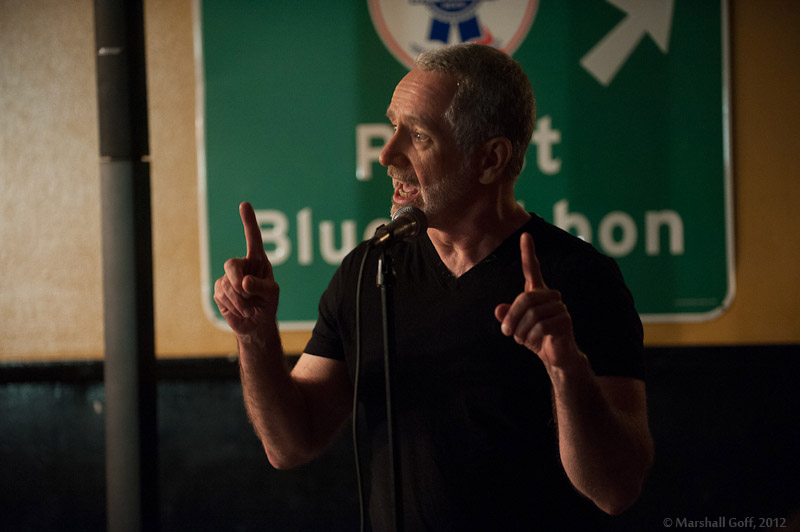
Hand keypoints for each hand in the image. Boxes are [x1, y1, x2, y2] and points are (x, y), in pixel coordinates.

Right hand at [213, 202, 279, 338]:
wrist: (256, 324)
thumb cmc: (267, 304)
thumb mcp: (271, 294)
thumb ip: (260, 286)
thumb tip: (243, 282)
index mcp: (258, 260)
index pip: (253, 238)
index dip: (249, 221)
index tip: (244, 204)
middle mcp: (242, 265)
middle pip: (231, 265)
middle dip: (237, 279)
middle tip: (246, 291)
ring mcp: (228, 277)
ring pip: (226, 284)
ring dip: (241, 300)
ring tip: (251, 307)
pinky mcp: (219, 290)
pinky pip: (222, 295)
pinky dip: (235, 305)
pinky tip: (242, 310)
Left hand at [494, 233, 580, 370]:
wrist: (556, 357)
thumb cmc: (536, 338)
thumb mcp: (517, 327)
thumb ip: (507, 317)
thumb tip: (498, 309)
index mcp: (538, 293)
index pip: (533, 270)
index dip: (529, 253)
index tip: (525, 235)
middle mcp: (551, 296)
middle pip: (525, 299)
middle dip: (512, 318)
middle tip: (507, 332)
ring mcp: (560, 307)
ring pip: (532, 314)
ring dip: (521, 331)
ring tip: (522, 339)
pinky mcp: (565, 321)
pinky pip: (541, 326)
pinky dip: (531, 337)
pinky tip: (534, 342)